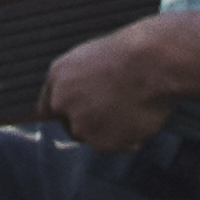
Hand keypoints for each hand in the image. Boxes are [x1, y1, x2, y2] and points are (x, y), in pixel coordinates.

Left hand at [42, 16, 180, 156]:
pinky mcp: (100, 142)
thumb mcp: (95, 58)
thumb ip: (79, 82)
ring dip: (108, 130)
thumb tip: (83, 100)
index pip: (47, 107)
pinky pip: (114, 145)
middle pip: (70, 126)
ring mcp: (80, 123)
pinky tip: (138, 117)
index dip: (66, 112)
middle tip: (114, 110)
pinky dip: (127, 138)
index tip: (78, 116)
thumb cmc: (133, 54)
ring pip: (93, 136)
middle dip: (89, 123)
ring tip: (132, 107)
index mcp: (58, 75)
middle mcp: (62, 101)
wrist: (152, 63)